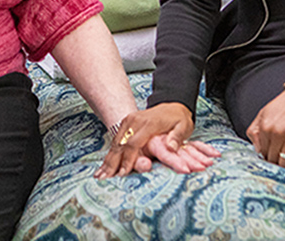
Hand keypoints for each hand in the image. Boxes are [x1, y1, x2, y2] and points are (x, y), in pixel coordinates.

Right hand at [94, 103, 219, 178]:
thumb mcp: (184, 126)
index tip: (123, 173)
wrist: (173, 105)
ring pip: (116, 142)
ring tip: (100, 176)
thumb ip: (177, 137)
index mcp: (149, 123)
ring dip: (108, 160)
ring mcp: (129, 120)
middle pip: (121, 143)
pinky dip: (110, 154)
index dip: (128, 159)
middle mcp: (135, 120)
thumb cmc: (178, 119)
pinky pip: (116, 140)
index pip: (134, 143)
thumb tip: (171, 147)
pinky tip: (104, 166)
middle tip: (105, 178)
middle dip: (112, 162)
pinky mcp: (126, 123)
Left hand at [247, 71, 284, 171]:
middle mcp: (276, 131)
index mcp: (265, 125)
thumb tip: (256, 149)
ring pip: (284, 162)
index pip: (261, 152)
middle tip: (278, 166)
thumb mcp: (265, 112)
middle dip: (275, 164)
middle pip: (272, 158)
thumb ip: (256, 130)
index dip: (265, 158)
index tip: (269, 161)